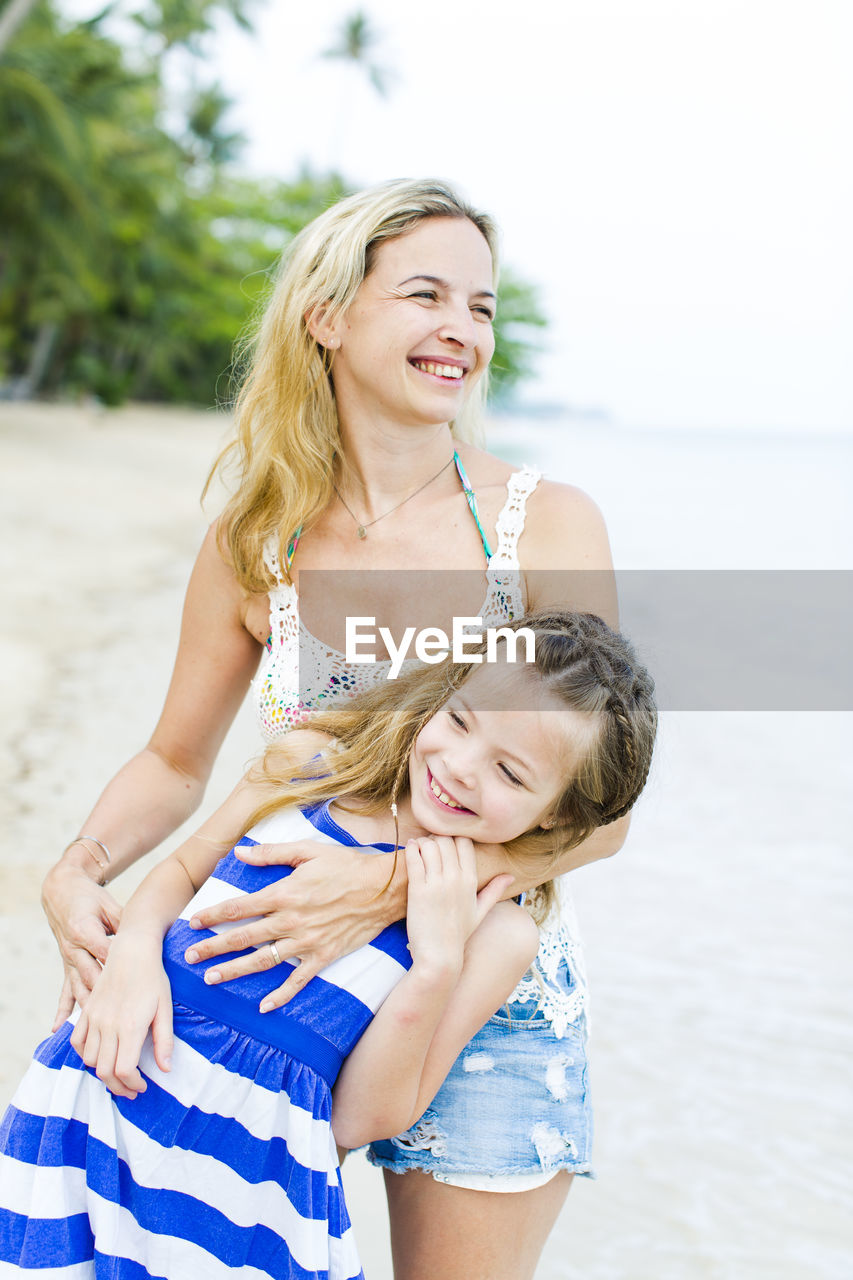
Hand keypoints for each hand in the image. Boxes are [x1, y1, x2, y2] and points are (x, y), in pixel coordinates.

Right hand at [41, 859, 122, 1029]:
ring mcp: (68, 960)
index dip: (120, 968)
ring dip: (90, 1007)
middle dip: (107, 995)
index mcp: (85, 931)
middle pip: (92, 974)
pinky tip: (57, 1028)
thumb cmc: (90, 898)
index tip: (136, 983)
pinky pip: (64, 990)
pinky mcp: (66, 966)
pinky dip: (62, 1010)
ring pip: (79, 987)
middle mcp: (74, 948)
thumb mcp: (109, 905)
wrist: (62, 892)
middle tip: (122, 1014)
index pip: (105, 953)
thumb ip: (124, 922)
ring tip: (99, 1028)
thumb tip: (148, 934)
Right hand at [70, 933, 172, 1100]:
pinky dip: (84, 1055)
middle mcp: (108, 1025)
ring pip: (89, 1060)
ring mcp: (94, 1018)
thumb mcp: (165, 1008)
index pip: (124, 1070)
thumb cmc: (153, 979)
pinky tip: (99, 1056)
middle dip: (118, 1086)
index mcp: (130, 1026)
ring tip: (117, 1074)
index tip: (142, 1086)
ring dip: (102, 1072)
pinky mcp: (87, 1011)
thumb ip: (164, 1041)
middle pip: (104, 1070)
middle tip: (131, 1089)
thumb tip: (165, 1069)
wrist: (132, 951)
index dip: (132, 1084)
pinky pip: (77, 1041)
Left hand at [183, 840, 401, 1010]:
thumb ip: (271, 853)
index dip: (214, 915)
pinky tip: (264, 1007)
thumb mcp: (308, 850)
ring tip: (211, 978)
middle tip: (189, 957)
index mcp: (285, 893)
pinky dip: (281, 996)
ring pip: (263, 961)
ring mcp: (307, 942)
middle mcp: (291, 920)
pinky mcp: (324, 956)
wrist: (384, 888)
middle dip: (213, 948)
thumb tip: (239, 853)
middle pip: (244, 937)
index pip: (240, 907)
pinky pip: (298, 981)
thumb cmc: (346, 864)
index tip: (193, 922)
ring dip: (235, 971)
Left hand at [404, 837, 512, 975]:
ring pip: (430, 845)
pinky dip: (411, 849)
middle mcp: (456, 878)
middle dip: (436, 837)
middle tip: (428, 843)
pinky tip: (409, 848)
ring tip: (418, 846)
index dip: (453, 837)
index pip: (464, 842)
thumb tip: (510, 876)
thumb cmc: (458, 935)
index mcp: (471, 880)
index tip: (444, 843)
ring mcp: (437, 884)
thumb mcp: (480, 912)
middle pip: (446, 840)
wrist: (439, 957)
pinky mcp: (418, 890)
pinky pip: (414, 858)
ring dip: (422, 841)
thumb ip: (494, 891)